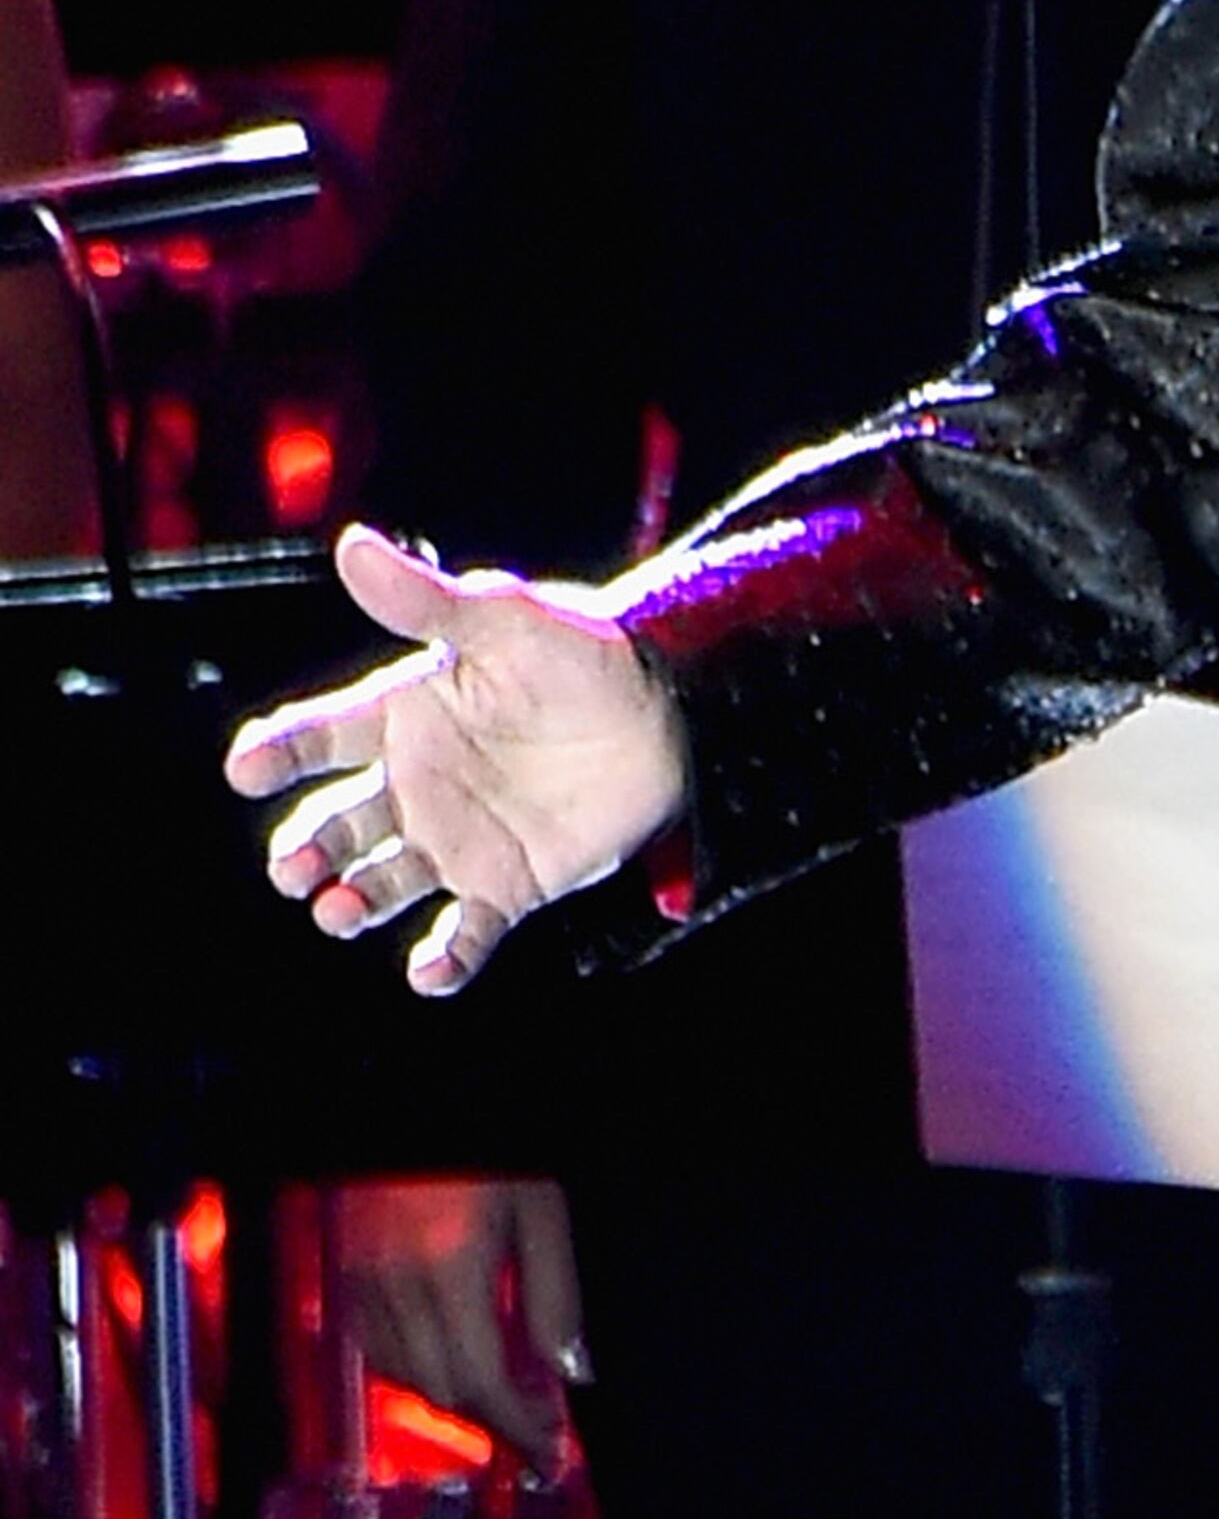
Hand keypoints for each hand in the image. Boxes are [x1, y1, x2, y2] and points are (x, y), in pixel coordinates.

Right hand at [224, 522, 690, 996]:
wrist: (671, 711)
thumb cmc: (584, 652)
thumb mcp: (503, 619)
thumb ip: (426, 600)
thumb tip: (352, 545)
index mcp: (404, 715)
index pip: (319, 736)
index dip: (278, 752)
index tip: (247, 768)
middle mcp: (418, 784)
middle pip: (337, 825)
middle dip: (307, 849)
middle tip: (293, 868)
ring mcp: (458, 839)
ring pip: (382, 882)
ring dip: (351, 902)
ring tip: (337, 909)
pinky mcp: (508, 885)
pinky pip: (465, 934)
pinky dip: (443, 961)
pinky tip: (428, 973)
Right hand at [330, 1170, 586, 1460]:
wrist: (405, 1096)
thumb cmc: (488, 1148)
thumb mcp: (541, 1213)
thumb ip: (555, 1298)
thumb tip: (570, 1373)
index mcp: (451, 1273)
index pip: (485, 1384)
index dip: (519, 1427)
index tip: (550, 1451)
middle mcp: (397, 1287)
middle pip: (443, 1390)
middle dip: (492, 1417)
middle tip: (535, 1424)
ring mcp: (361, 1281)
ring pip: (403, 1376)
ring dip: (453, 1394)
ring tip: (499, 1393)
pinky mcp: (343, 1272)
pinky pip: (372, 1347)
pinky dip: (411, 1366)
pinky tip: (446, 1353)